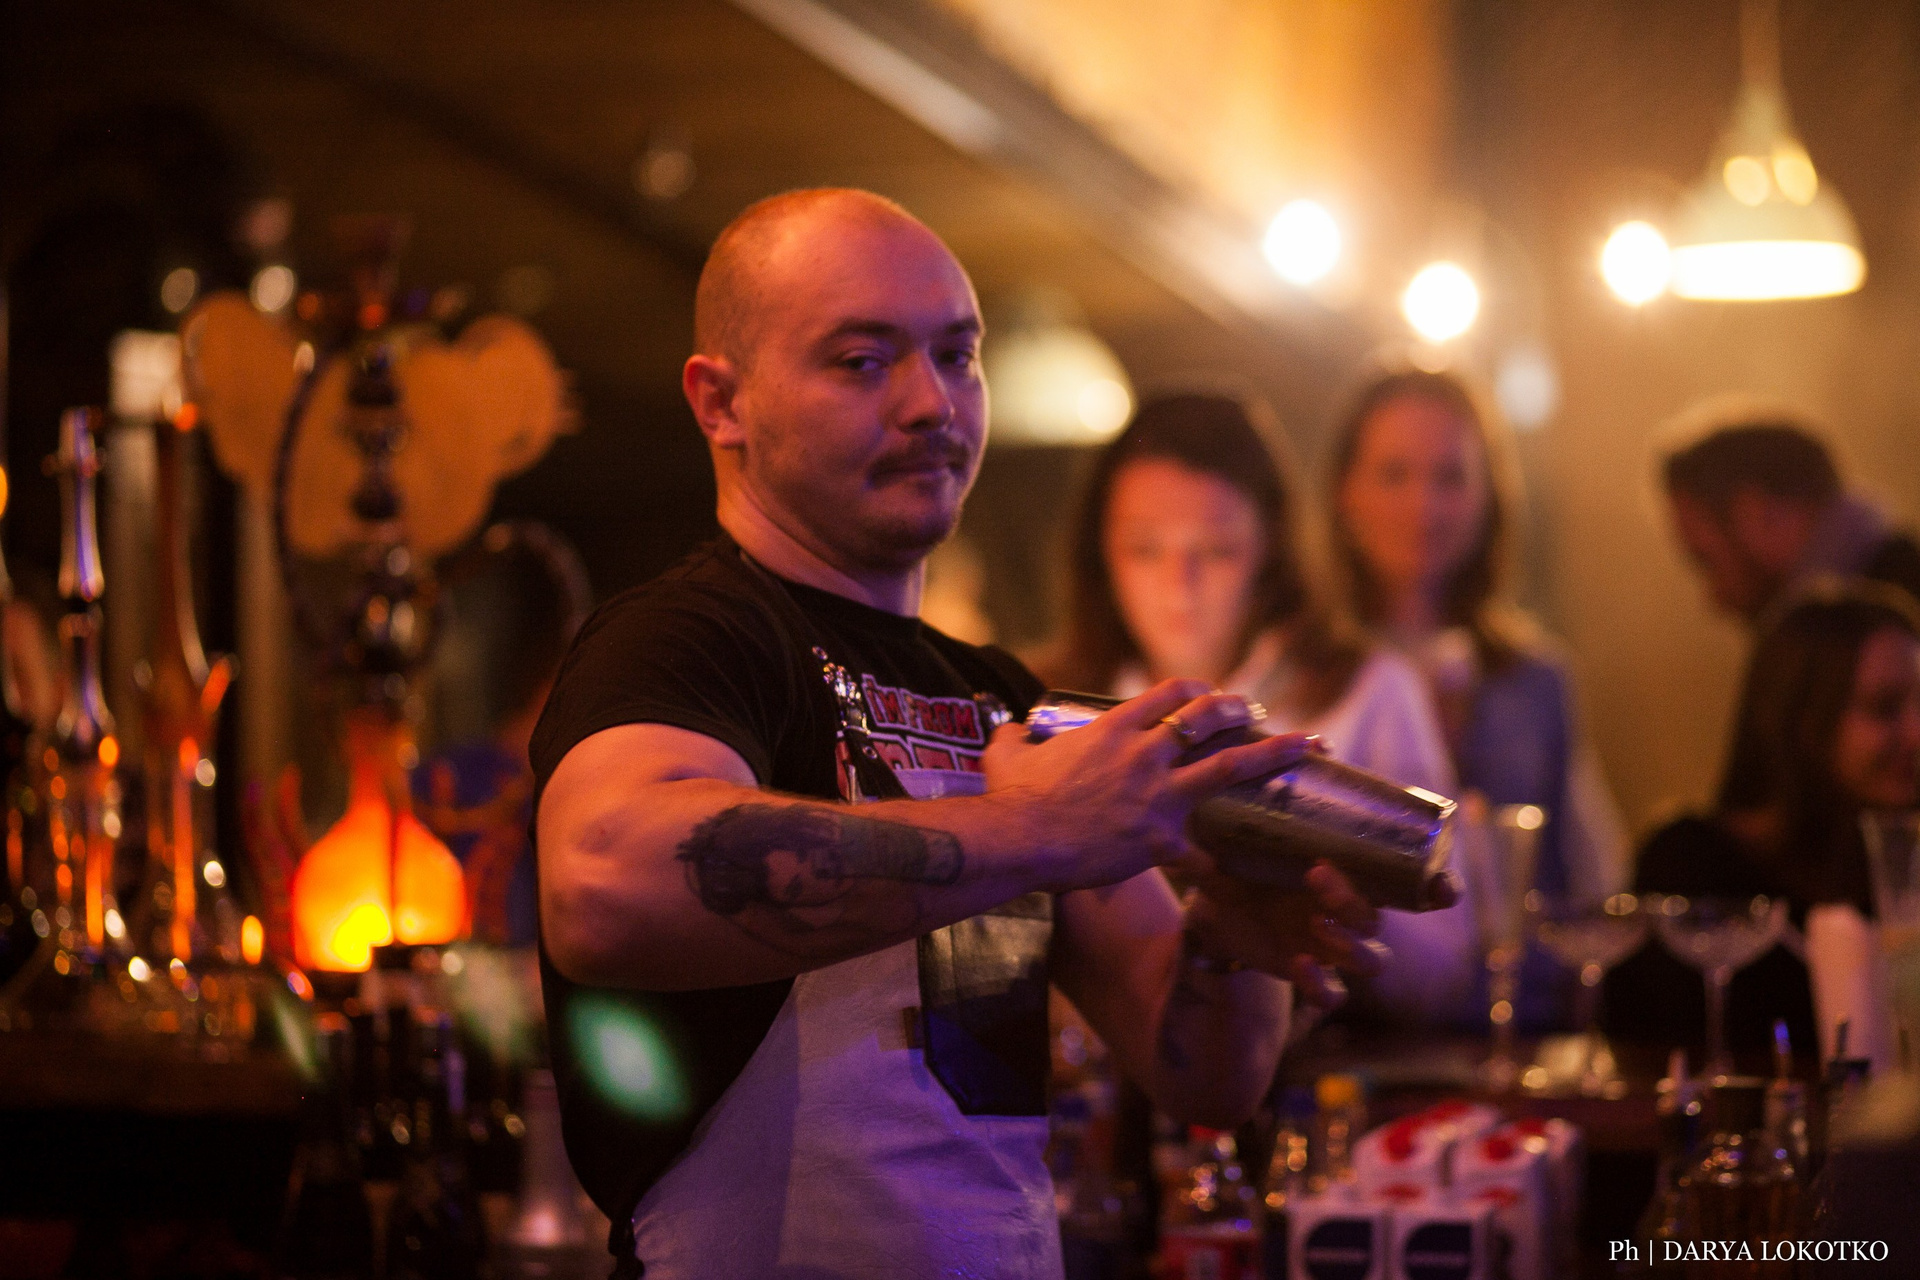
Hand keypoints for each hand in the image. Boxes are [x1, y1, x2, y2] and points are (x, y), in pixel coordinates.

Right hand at [982, 679, 1314, 893]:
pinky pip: (1198, 853)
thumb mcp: (1007, 755)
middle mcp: (1145, 755)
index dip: (1193, 690)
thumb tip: (1004, 730)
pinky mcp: (1161, 840)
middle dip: (1237, 709)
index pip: (1167, 695)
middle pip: (1206, 719)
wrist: (1021, 839)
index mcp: (1113, 731)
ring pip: (1228, 766)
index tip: (1207, 691)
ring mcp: (1159, 796)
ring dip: (1270, 754)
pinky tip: (1229, 873)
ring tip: (1304, 745)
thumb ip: (1012, 738)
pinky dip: (1211, 863)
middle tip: (1255, 709)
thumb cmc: (1012, 797)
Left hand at [1179, 859, 1382, 1008]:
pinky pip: (1334, 994)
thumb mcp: (1222, 866)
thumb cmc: (1233, 879)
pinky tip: (1298, 964)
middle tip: (1318, 885)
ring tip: (1318, 927)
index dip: (1350, 876)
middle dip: (1353, 905)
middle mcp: (1338, 915)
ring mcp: (1329, 950)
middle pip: (1372, 920)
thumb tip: (1180, 833)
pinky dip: (1323, 986)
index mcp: (1328, 881)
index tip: (1316, 863)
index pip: (1363, 880)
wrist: (1216, 917)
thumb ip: (1209, 853)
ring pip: (1372, 960)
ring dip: (1355, 948)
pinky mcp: (1312, 978)